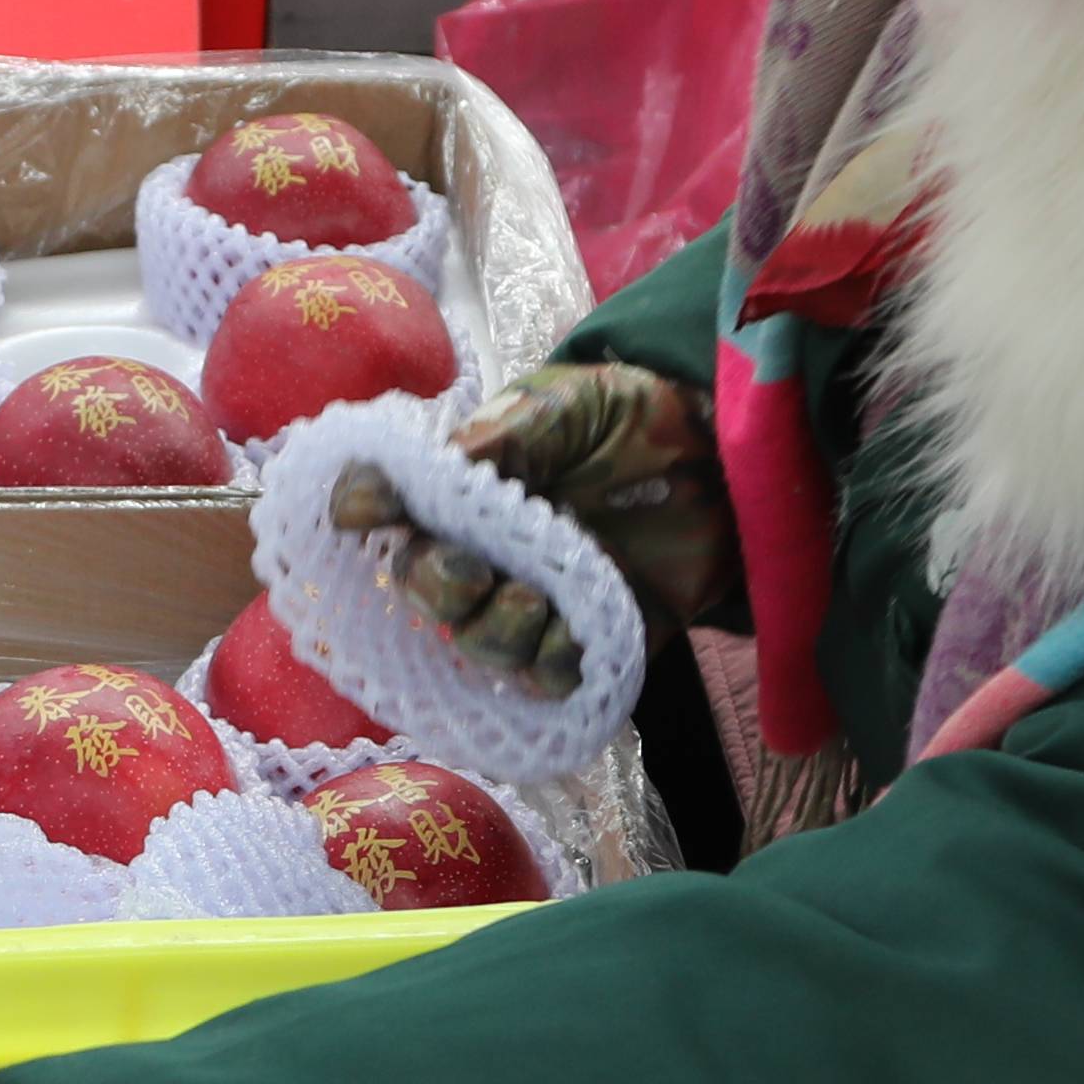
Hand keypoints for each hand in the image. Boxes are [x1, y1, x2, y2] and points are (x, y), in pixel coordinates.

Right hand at [316, 362, 729, 693]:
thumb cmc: (627, 417)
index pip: (392, 507)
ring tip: (535, 600)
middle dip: (436, 589)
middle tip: (469, 570)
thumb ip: (498, 442)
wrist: (720, 449)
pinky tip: (574, 633)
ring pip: (484, 644)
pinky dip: (552, 664)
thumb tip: (419, 474)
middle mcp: (488, 552)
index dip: (367, 509)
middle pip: (429, 592)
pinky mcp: (592, 637)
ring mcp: (537, 599)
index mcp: (466, 492)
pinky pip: (551, 676)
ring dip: (494, 633)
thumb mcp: (558, 406)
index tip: (364, 507)